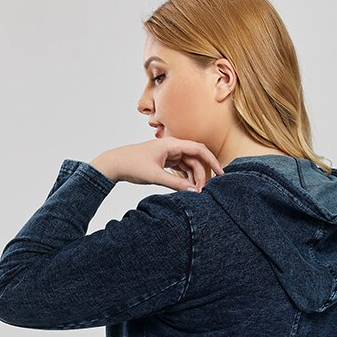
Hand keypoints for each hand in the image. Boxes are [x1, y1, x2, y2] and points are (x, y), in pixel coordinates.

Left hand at [90, 139, 224, 191]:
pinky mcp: (164, 161)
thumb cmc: (132, 164)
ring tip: (194, 192)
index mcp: (171, 144)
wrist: (115, 164)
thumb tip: (194, 192)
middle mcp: (172, 146)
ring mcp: (168, 154)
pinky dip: (185, 178)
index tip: (221, 173)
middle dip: (201, 174)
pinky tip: (187, 188)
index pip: (198, 150)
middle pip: (195, 159)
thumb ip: (176, 184)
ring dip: (193, 178)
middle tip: (202, 191)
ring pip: (188, 165)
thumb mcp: (156, 176)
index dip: (212, 160)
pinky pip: (181, 168)